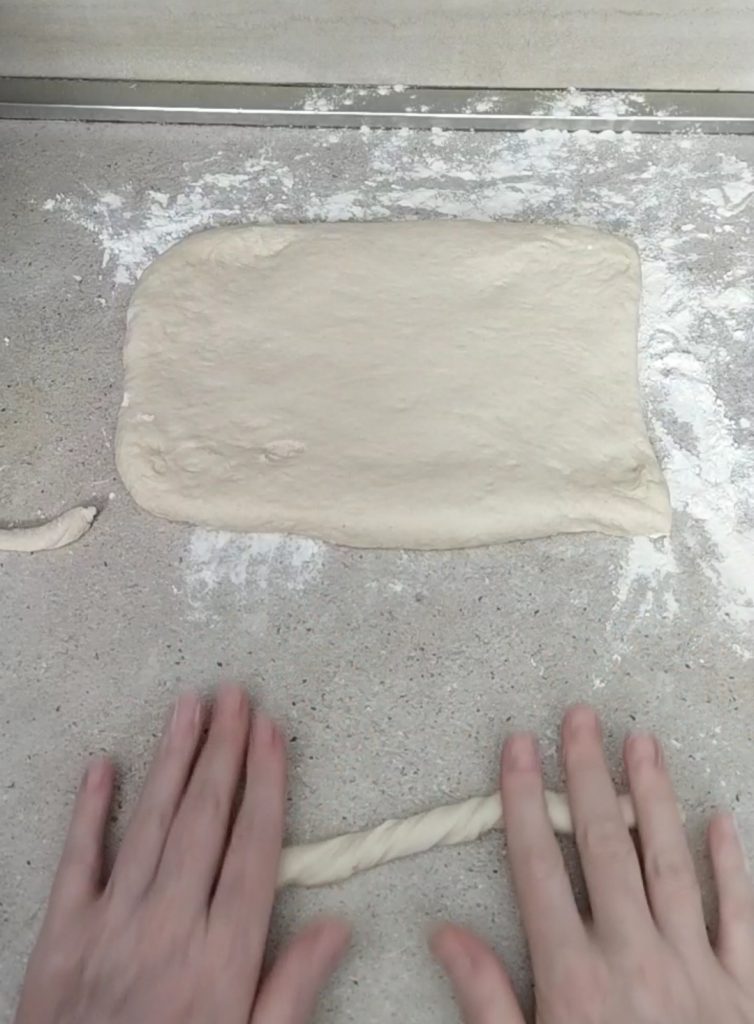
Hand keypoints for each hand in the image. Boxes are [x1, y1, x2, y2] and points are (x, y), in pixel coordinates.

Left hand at [14, 686, 349, 1023]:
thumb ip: (291, 990)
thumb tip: (337, 927)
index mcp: (220, 958)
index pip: (253, 849)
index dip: (266, 783)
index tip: (272, 732)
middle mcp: (167, 927)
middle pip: (203, 820)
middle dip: (223, 751)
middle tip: (235, 696)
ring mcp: (109, 926)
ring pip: (147, 824)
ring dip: (171, 760)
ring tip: (188, 707)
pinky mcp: (60, 936)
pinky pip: (77, 860)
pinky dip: (88, 809)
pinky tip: (102, 765)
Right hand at [433, 705, 753, 1022]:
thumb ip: (487, 1001)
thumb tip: (444, 934)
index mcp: (575, 978)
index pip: (540, 867)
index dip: (526, 801)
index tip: (518, 747)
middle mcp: (634, 958)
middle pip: (606, 847)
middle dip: (588, 776)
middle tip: (581, 716)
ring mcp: (697, 971)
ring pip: (672, 864)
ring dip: (655, 798)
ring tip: (643, 742)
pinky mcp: (746, 993)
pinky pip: (741, 918)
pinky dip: (734, 868)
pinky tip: (724, 822)